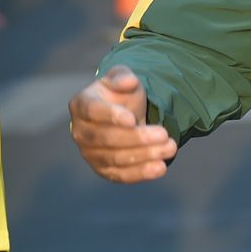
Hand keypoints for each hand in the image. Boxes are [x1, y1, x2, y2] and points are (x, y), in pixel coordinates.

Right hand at [69, 65, 176, 181]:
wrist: (125, 115)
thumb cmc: (120, 94)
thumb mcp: (122, 78)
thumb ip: (122, 76)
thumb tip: (128, 81)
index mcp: (81, 104)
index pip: (92, 111)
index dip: (111, 116)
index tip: (132, 119)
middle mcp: (80, 131)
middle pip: (107, 138)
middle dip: (137, 138)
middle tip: (164, 134)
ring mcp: (90, 154)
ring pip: (116, 158)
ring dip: (145, 155)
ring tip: (169, 148)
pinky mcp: (104, 170)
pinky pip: (121, 175)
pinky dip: (141, 173)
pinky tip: (159, 168)